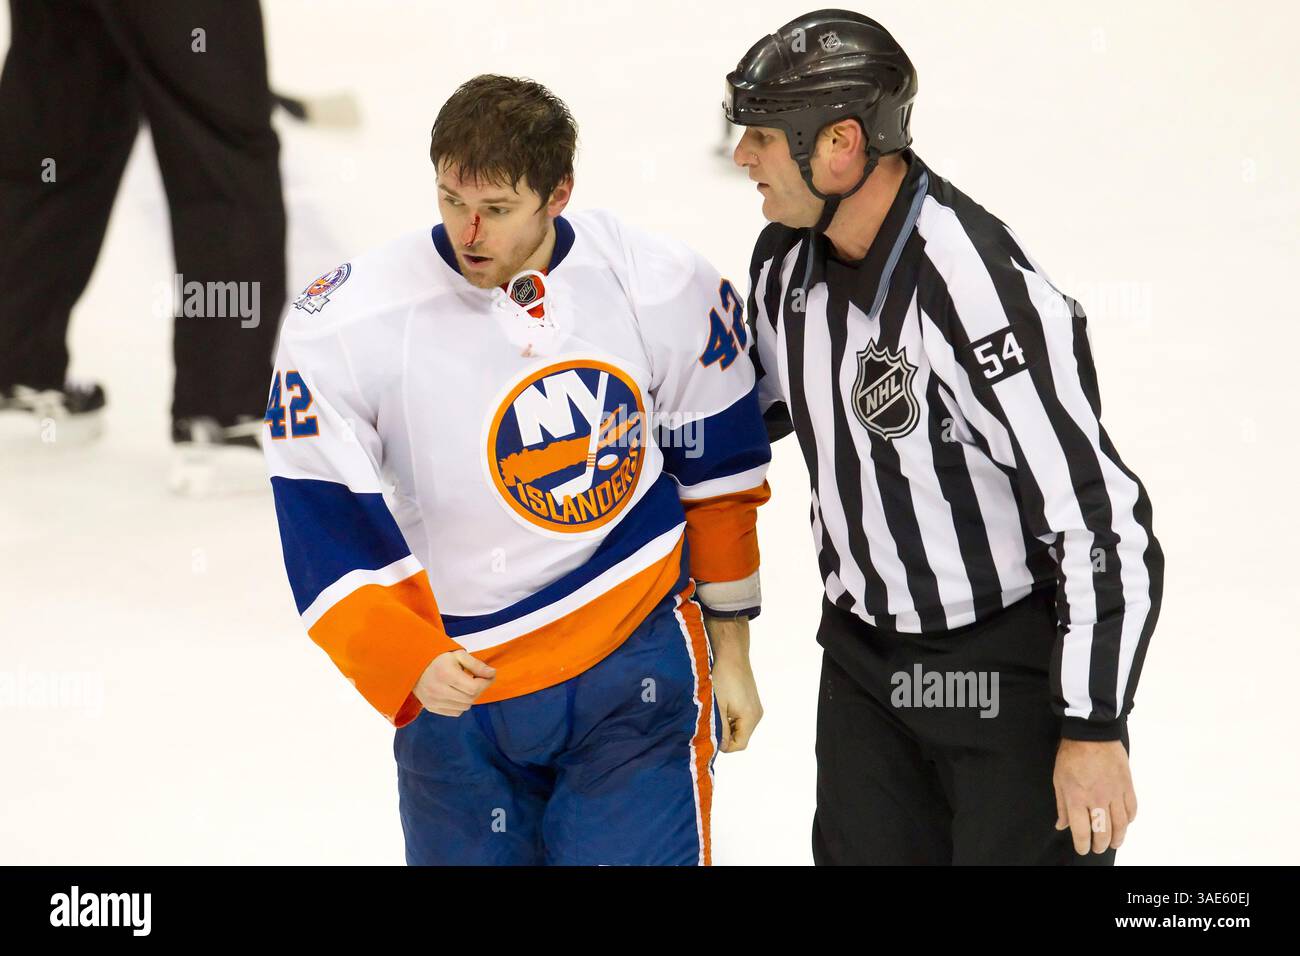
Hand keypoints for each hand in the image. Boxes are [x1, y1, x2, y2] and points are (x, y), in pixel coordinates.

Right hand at [413, 649, 495, 716]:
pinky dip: (461, 704)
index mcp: (446, 674)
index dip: (485, 683)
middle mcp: (438, 690)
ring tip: (466, 686)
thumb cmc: (438, 659)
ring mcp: (433, 701)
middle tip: (478, 680)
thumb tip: (492, 674)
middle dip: (479, 689)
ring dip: (470, 697)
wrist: (414, 666)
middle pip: (470, 698)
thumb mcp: (458, 655)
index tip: (489, 675)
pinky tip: (457, 693)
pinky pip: (455, 712)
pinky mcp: (431, 708)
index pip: (474, 688)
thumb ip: (476, 664)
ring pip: (464, 707)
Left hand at [703, 615, 762, 751]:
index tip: (709, 733)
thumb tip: (719, 746)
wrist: (731, 654)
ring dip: (725, 724)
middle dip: (724, 733)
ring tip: (714, 711)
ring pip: (739, 727)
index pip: (739, 745)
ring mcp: (755, 707)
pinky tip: (720, 704)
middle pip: (740, 737)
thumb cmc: (722, 678)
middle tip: (709, 721)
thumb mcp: (717, 707)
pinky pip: (740, 717)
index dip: (723, 744)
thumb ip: (719, 729)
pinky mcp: (751, 700)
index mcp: (750, 718)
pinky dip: (729, 716)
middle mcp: (757, 714)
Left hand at [1053, 737, 1136, 854]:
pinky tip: (1125, 823)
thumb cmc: (1070, 756)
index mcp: (1077, 797)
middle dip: (1101, 844)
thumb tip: (1062, 825)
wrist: (1091, 734)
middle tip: (1098, 848)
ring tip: (1114, 843)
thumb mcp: (1058, 780)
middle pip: (1103, 831)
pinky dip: (1129, 819)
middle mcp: (1097, 798)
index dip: (1082, 844)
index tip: (1082, 849)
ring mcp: (1115, 793)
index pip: (1082, 830)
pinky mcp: (1127, 785)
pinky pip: (1132, 808)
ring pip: (1121, 824)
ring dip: (1118, 837)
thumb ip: (1062, 806)